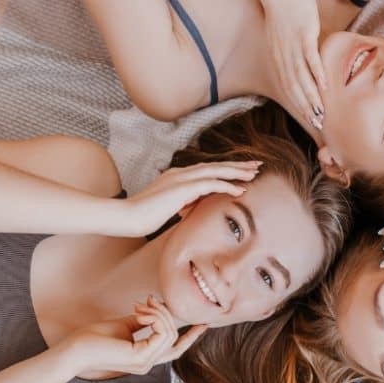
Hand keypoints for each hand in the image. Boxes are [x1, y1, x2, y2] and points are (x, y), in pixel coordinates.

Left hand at [62, 296, 206, 379]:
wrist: (74, 349)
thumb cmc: (93, 338)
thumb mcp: (124, 325)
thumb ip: (142, 320)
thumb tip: (154, 308)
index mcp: (145, 357)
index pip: (176, 349)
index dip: (191, 336)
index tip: (205, 323)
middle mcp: (148, 363)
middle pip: (174, 338)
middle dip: (167, 314)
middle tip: (148, 299)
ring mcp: (145, 363)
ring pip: (169, 334)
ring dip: (159, 313)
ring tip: (141, 305)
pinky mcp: (140, 357)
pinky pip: (162, 334)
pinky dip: (155, 318)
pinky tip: (141, 313)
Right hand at [114, 161, 259, 236]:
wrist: (127, 217)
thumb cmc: (144, 216)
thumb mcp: (168, 208)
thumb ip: (182, 204)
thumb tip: (192, 208)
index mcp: (178, 176)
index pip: (207, 170)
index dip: (226, 170)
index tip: (243, 172)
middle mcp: (181, 173)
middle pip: (215, 166)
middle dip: (237, 165)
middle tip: (256, 165)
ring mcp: (181, 178)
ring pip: (216, 171)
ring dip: (237, 172)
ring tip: (254, 174)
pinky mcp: (182, 188)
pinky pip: (211, 184)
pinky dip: (227, 186)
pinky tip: (241, 190)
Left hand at [260, 0, 325, 129]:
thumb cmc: (284, 15)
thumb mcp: (282, 39)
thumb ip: (290, 55)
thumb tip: (301, 69)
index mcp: (278, 59)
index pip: (288, 87)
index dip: (298, 104)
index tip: (309, 119)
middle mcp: (283, 56)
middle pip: (295, 86)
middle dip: (306, 106)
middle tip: (317, 122)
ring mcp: (293, 46)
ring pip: (302, 76)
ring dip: (311, 95)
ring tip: (321, 110)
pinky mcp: (303, 35)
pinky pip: (310, 57)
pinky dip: (316, 72)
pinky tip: (324, 85)